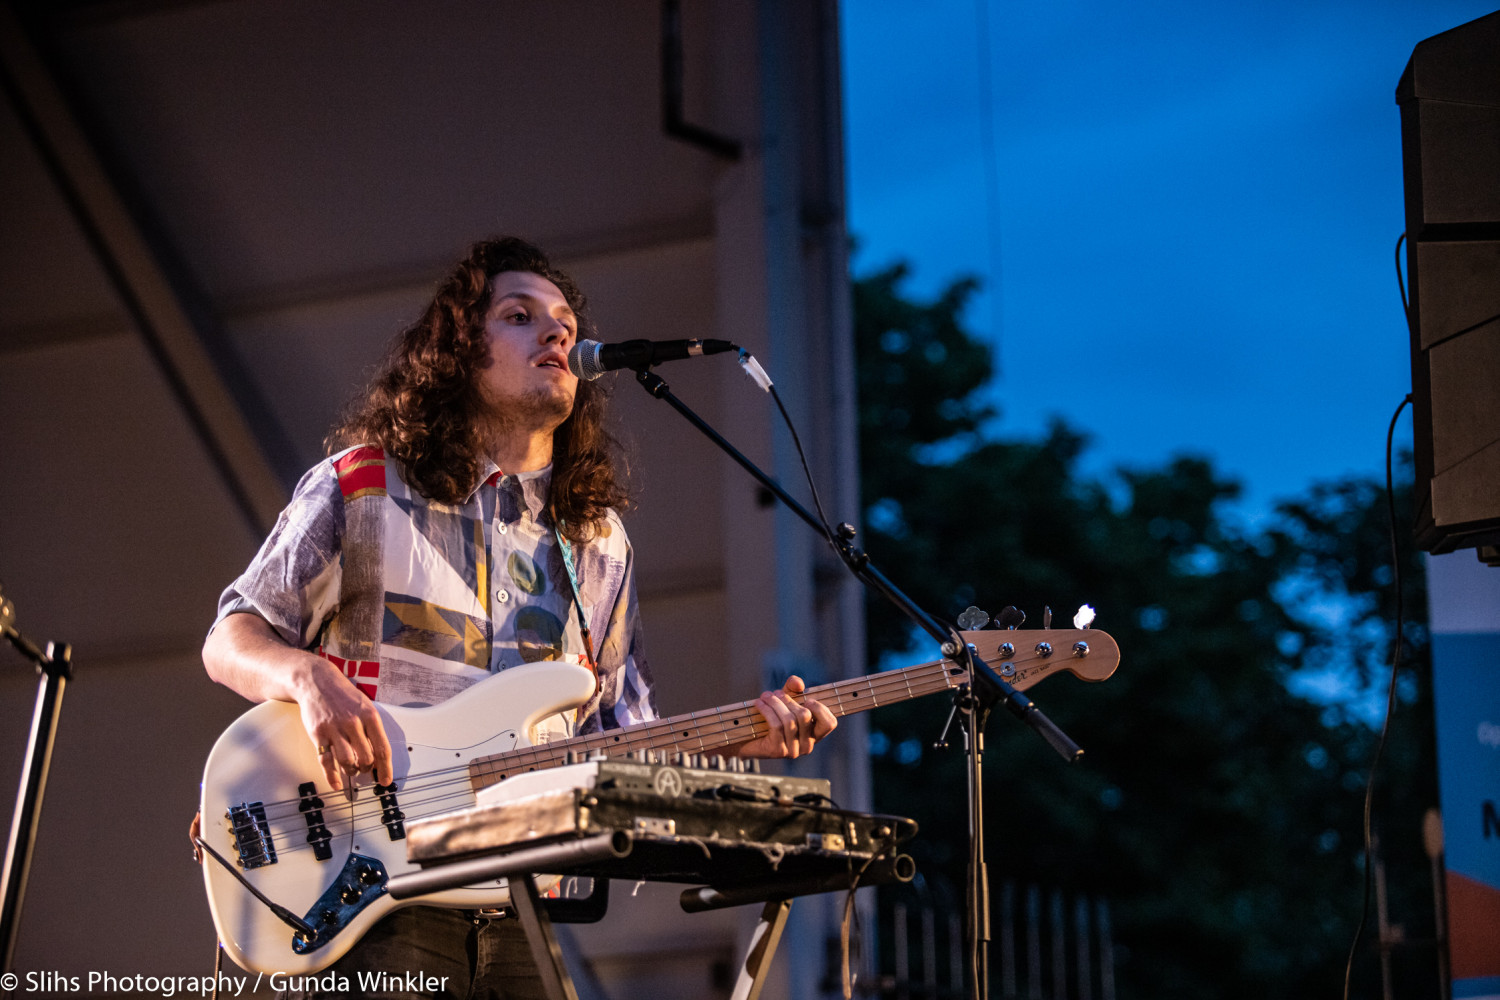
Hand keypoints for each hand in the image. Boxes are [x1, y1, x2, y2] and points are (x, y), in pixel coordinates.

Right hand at [203, 613, 393, 790]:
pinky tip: (337, 783)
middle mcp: (353, 723)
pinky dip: (332, 776)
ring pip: (347, 761)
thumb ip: (372, 727)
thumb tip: (380, 753)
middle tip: (365, 769)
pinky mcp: (318, 735)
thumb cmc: (343, 695)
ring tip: (352, 769)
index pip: (382, 748)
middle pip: (366, 757)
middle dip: (367, 768)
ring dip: (351, 770)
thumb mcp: (365, 705)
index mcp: (370, 716)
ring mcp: (335, 730)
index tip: (385, 780)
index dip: (385, 768)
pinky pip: (326, 761)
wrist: (316, 682)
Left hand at [732, 675, 836, 758]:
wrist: (745, 738)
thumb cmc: (770, 719)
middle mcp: (807, 746)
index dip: (820, 709)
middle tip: (775, 693)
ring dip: (775, 703)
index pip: (830, 723)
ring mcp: (793, 751)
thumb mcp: (785, 701)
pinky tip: (759, 703)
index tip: (806, 700)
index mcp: (814, 735)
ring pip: (789, 720)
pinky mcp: (778, 751)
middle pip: (805, 716)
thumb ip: (793, 689)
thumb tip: (798, 683)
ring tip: (765, 696)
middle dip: (789, 700)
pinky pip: (776, 725)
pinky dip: (767, 710)